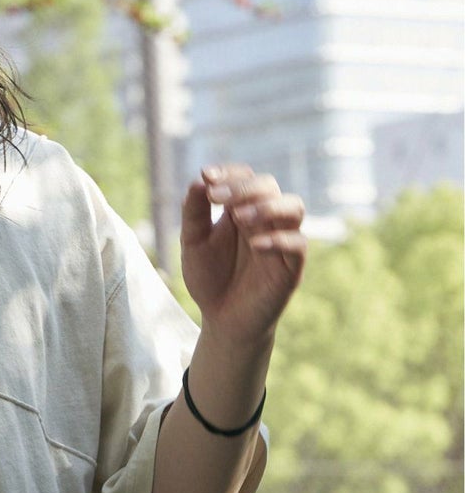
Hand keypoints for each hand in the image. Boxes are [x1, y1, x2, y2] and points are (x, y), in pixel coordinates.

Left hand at [181, 164, 305, 346]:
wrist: (222, 320)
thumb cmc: (209, 278)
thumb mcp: (193, 243)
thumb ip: (194, 213)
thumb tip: (198, 180)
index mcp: (242, 208)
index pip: (244, 176)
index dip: (229, 172)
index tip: (207, 175)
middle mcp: (266, 219)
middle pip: (269, 186)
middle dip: (242, 187)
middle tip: (216, 197)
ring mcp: (283, 239)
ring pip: (293, 207)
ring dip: (267, 206)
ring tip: (238, 217)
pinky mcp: (292, 266)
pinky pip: (298, 244)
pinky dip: (279, 240)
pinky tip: (256, 245)